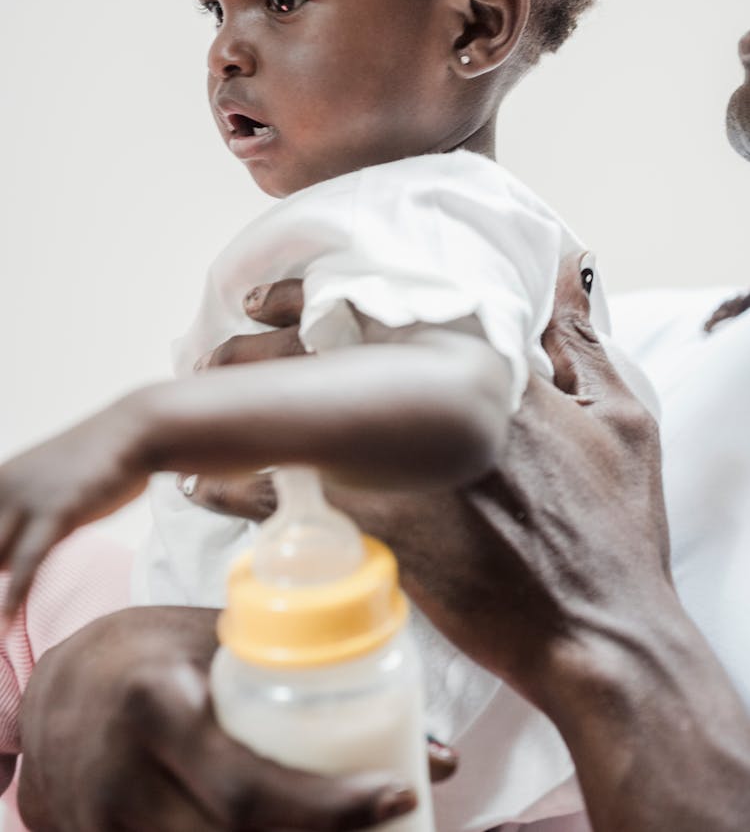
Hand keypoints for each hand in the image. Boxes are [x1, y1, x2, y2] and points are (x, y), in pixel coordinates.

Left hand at [0, 400, 147, 619]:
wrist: (135, 433)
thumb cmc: (96, 462)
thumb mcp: (48, 488)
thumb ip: (21, 523)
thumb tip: (5, 563)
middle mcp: (4, 486)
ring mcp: (30, 497)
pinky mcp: (59, 510)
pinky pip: (28, 562)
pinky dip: (14, 595)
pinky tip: (4, 622)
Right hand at [18, 606, 417, 831]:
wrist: (62, 686)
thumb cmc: (157, 654)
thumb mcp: (225, 645)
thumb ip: (309, 681)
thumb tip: (435, 749)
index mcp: (156, 706)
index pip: (248, 787)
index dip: (329, 807)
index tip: (396, 795)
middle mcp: (122, 779)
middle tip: (384, 819)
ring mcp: (104, 829)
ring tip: (350, 826)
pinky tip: (289, 831)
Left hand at [187, 261, 666, 705]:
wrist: (596, 630)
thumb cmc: (614, 530)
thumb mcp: (624, 422)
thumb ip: (586, 346)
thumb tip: (571, 278)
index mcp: (485, 369)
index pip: (383, 303)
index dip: (312, 292)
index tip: (268, 297)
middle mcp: (430, 406)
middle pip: (318, 352)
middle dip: (259, 341)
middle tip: (224, 340)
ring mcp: (393, 467)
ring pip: (288, 413)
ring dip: (236, 400)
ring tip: (202, 395)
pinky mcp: (369, 527)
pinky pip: (277, 499)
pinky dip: (231, 490)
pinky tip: (203, 483)